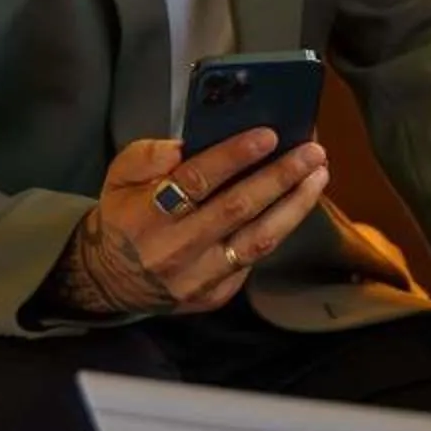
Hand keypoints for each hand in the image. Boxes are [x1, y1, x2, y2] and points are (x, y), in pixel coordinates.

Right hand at [57, 131, 330, 318]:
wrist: (113, 278)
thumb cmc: (125, 216)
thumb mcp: (118, 177)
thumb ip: (147, 156)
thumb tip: (186, 145)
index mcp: (147, 214)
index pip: (196, 180)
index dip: (234, 157)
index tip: (269, 135)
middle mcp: (174, 249)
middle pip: (237, 209)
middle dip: (280, 177)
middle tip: (312, 152)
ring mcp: (198, 277)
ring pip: (257, 240)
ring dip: (294, 205)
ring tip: (318, 175)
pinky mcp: (215, 294)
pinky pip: (254, 260)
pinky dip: (280, 230)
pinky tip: (297, 204)